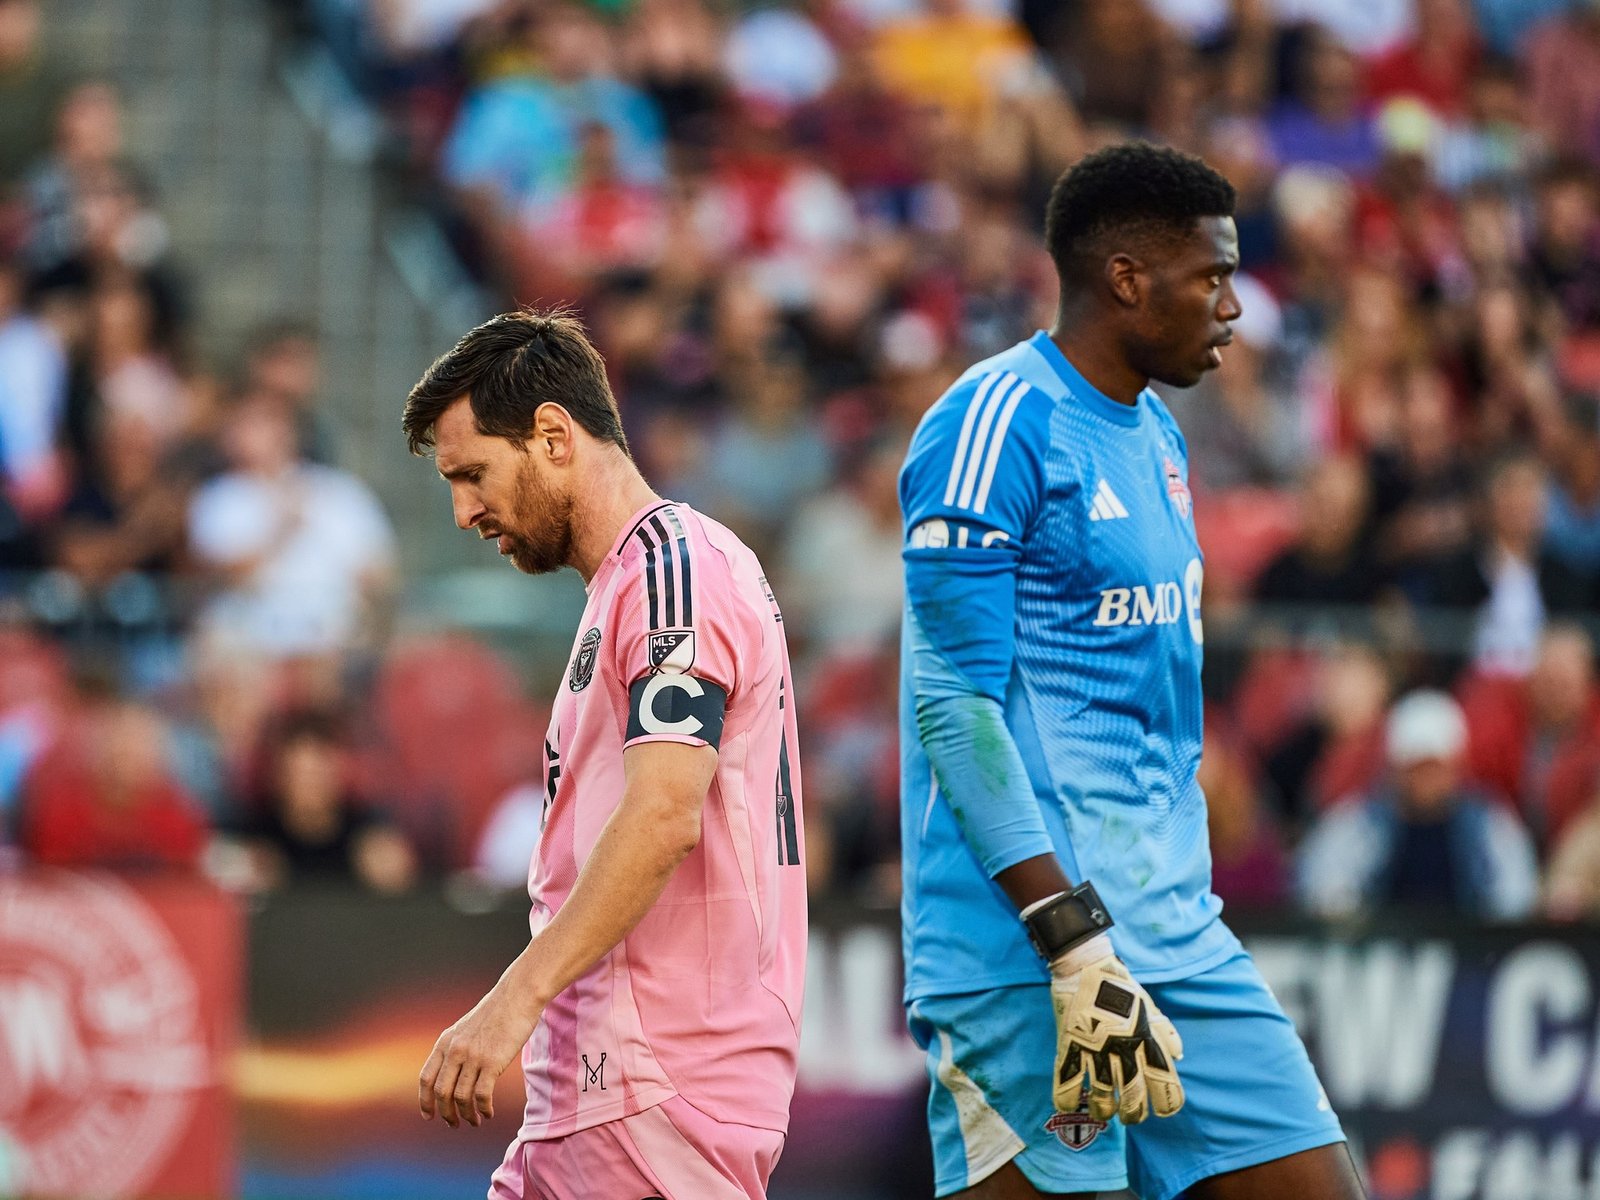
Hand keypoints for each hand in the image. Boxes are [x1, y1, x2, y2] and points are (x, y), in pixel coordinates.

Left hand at [419, 984, 539, 1127]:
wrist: (518, 995)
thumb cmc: (497, 1012)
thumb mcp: (466, 1028)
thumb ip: (456, 1048)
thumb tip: (453, 1074)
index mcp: (445, 1042)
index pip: (426, 1078)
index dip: (425, 1101)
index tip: (428, 1116)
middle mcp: (455, 1050)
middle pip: (442, 1093)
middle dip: (446, 1113)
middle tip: (454, 1124)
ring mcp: (473, 1057)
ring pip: (461, 1097)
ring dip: (466, 1115)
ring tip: (475, 1121)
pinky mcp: (492, 1062)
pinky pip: (482, 1095)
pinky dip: (483, 1109)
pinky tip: (488, 1113)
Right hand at [1048, 933, 1183, 1124]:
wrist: (1085, 965)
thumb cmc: (1120, 986)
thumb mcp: (1149, 1006)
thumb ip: (1165, 1033)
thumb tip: (1178, 1056)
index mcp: (1147, 1040)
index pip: (1165, 1084)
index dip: (1166, 1104)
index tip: (1160, 1110)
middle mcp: (1124, 1049)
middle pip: (1133, 1097)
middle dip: (1133, 1115)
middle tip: (1128, 1116)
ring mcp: (1095, 1049)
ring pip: (1102, 1097)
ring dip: (1104, 1110)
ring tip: (1104, 1111)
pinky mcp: (1070, 1045)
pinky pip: (1067, 1082)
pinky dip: (1067, 1099)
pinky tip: (1070, 1104)